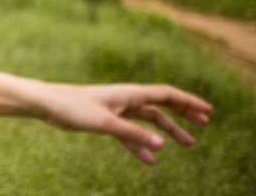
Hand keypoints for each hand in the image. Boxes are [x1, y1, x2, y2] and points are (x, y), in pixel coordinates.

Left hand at [41, 83, 211, 164]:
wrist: (48, 104)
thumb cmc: (74, 108)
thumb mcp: (105, 123)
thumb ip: (133, 133)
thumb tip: (161, 144)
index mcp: (129, 93)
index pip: (166, 94)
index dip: (188, 101)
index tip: (208, 110)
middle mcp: (126, 99)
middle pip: (162, 105)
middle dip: (184, 113)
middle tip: (205, 124)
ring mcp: (117, 109)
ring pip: (149, 120)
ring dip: (168, 131)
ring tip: (187, 144)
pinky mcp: (106, 120)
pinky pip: (131, 133)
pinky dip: (142, 145)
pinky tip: (150, 161)